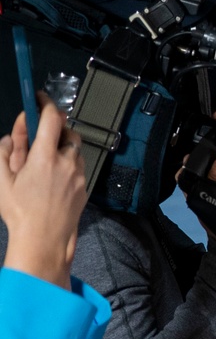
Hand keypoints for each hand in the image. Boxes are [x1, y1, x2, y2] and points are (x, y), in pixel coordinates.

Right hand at [0, 97, 88, 285]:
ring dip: (62, 147)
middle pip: (69, 132)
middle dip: (55, 128)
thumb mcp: (1, 179)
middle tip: (37, 136)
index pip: (52, 119)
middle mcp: (68, 162)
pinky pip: (79, 167)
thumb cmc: (19, 211)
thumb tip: (11, 136)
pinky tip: (53, 177)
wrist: (45, 240)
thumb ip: (5, 152)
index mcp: (46, 157)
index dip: (46, 104)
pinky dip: (68, 164)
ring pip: (76, 151)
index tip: (39, 98)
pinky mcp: (85, 188)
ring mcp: (79, 175)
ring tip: (42, 160)